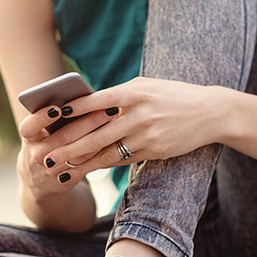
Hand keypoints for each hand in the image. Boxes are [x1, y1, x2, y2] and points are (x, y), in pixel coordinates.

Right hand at [16, 104, 119, 199]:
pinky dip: (100, 149)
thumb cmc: (45, 139)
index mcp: (29, 137)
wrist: (39, 177)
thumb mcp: (41, 129)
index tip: (57, 108)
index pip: (30, 126)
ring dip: (99, 134)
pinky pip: (86, 163)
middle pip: (62, 137)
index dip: (42, 117)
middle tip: (107, 107)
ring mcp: (51, 168)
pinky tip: (114, 136)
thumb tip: (82, 95)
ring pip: (78, 152)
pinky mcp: (65, 179)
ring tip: (115, 119)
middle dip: (88, 121)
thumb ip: (55, 114)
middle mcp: (36, 154)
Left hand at [39, 77, 228, 185]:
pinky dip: (102, 165)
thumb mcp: (147, 87)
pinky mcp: (154, 151)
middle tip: (45, 156)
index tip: (51, 117)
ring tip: (59, 169)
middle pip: (96, 133)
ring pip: (106, 151)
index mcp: (134, 92)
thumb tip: (89, 103)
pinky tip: (86, 170)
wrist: (211, 113)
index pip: (96, 101)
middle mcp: (138, 114)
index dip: (72, 110)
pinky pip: (122, 159)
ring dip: (80, 162)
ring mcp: (146, 135)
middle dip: (68, 146)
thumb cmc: (174, 96)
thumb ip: (120, 94)